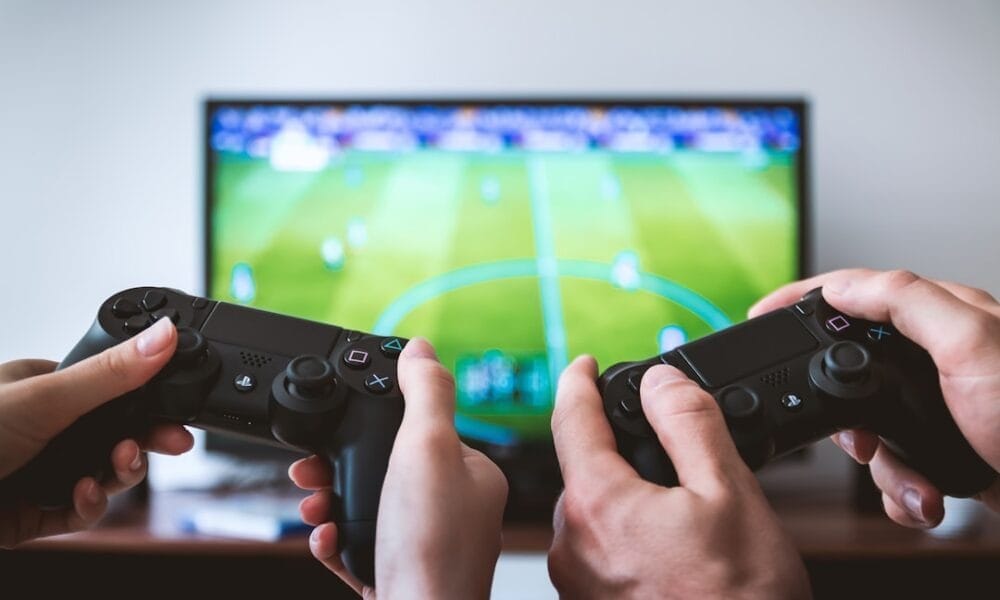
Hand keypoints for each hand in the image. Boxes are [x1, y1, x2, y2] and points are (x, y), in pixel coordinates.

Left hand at [0, 318, 194, 546]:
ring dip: (117, 475)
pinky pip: (78, 512)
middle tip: (171, 445)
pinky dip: (89, 506)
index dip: (148, 403)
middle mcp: (42, 430)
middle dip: (141, 443)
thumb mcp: (46, 398)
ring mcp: (38, 472)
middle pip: (113, 436)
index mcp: (43, 389)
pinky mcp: (31, 515)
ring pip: (101, 476)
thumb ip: (111, 374)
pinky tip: (84, 496)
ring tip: (115, 469)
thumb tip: (164, 337)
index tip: (178, 413)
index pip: (112, 393)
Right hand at [288, 338, 507, 598]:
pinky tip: (327, 539)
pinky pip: (360, 543)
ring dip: (332, 499)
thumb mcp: (426, 449)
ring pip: (369, 504)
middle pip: (387, 465)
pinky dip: (336, 538)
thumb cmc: (430, 549)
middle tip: (311, 467)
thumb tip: (422, 348)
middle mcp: (454, 509)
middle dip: (341, 464)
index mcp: (471, 474)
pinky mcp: (401, 574)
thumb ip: (425, 393)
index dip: (377, 420)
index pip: (422, 426)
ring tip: (314, 503)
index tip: (341, 418)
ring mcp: (427, 544)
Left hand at [548, 357, 810, 598]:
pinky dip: (624, 532)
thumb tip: (660, 382)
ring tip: (681, 510)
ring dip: (624, 494)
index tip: (584, 363)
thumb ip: (690, 424)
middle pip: (583, 467)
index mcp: (596, 505)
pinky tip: (668, 548)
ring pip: (592, 510)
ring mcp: (576, 581)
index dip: (579, 381)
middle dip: (616, 447)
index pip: (571, 418)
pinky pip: (597, 548)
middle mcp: (570, 544)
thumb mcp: (730, 494)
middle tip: (666, 449)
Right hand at [749, 268, 999, 526]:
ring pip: (868, 425)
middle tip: (850, 434)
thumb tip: (841, 286)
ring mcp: (939, 405)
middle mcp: (937, 356)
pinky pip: (894, 464)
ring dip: (881, 465)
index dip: (803, 299)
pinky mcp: (943, 447)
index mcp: (941, 317)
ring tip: (909, 478)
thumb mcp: (970, 345)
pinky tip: (924, 494)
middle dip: (842, 409)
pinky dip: (900, 488)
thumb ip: (905, 302)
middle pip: (850, 363)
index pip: (855, 291)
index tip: (761, 314)